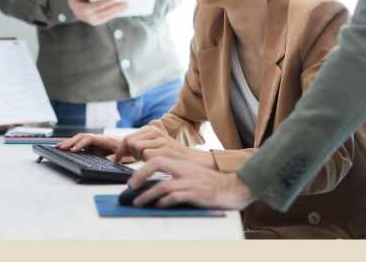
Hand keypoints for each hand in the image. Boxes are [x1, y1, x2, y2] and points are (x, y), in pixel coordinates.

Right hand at [55, 133, 134, 161]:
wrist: (133, 145)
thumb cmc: (130, 150)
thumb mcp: (126, 155)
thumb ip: (116, 156)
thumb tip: (108, 160)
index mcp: (106, 140)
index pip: (90, 138)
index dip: (81, 143)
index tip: (74, 150)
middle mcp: (99, 139)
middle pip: (82, 137)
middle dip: (71, 141)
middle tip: (60, 148)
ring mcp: (96, 141)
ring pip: (81, 139)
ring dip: (70, 142)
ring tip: (58, 147)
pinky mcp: (95, 145)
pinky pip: (82, 143)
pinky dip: (74, 145)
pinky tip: (66, 148)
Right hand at [67, 0, 127, 25]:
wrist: (72, 11)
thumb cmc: (75, 1)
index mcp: (84, 10)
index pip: (98, 6)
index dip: (107, 2)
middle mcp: (89, 17)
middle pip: (105, 12)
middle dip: (116, 7)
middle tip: (126, 3)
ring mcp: (93, 21)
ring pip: (108, 16)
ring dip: (118, 11)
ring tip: (126, 6)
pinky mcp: (96, 23)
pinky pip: (107, 18)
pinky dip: (114, 14)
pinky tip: (120, 10)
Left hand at [114, 126, 215, 168]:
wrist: (196, 163)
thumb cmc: (176, 157)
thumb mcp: (159, 145)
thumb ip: (144, 145)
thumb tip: (121, 152)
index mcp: (154, 130)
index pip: (129, 137)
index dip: (120, 149)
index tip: (117, 158)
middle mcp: (157, 134)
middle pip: (130, 142)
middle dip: (130, 154)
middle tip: (138, 161)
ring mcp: (161, 143)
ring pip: (137, 150)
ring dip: (139, 159)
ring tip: (150, 164)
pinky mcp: (164, 154)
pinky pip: (146, 159)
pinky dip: (146, 166)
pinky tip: (154, 170)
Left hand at [126, 157, 258, 209]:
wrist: (235, 187)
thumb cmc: (213, 184)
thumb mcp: (193, 174)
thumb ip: (177, 176)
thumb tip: (156, 187)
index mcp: (182, 165)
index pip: (157, 160)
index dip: (142, 169)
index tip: (133, 181)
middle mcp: (184, 170)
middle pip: (156, 165)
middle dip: (139, 176)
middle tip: (131, 188)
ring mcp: (190, 182)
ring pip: (162, 186)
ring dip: (147, 195)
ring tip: (138, 202)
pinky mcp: (196, 194)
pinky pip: (175, 197)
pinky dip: (164, 202)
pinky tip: (158, 206)